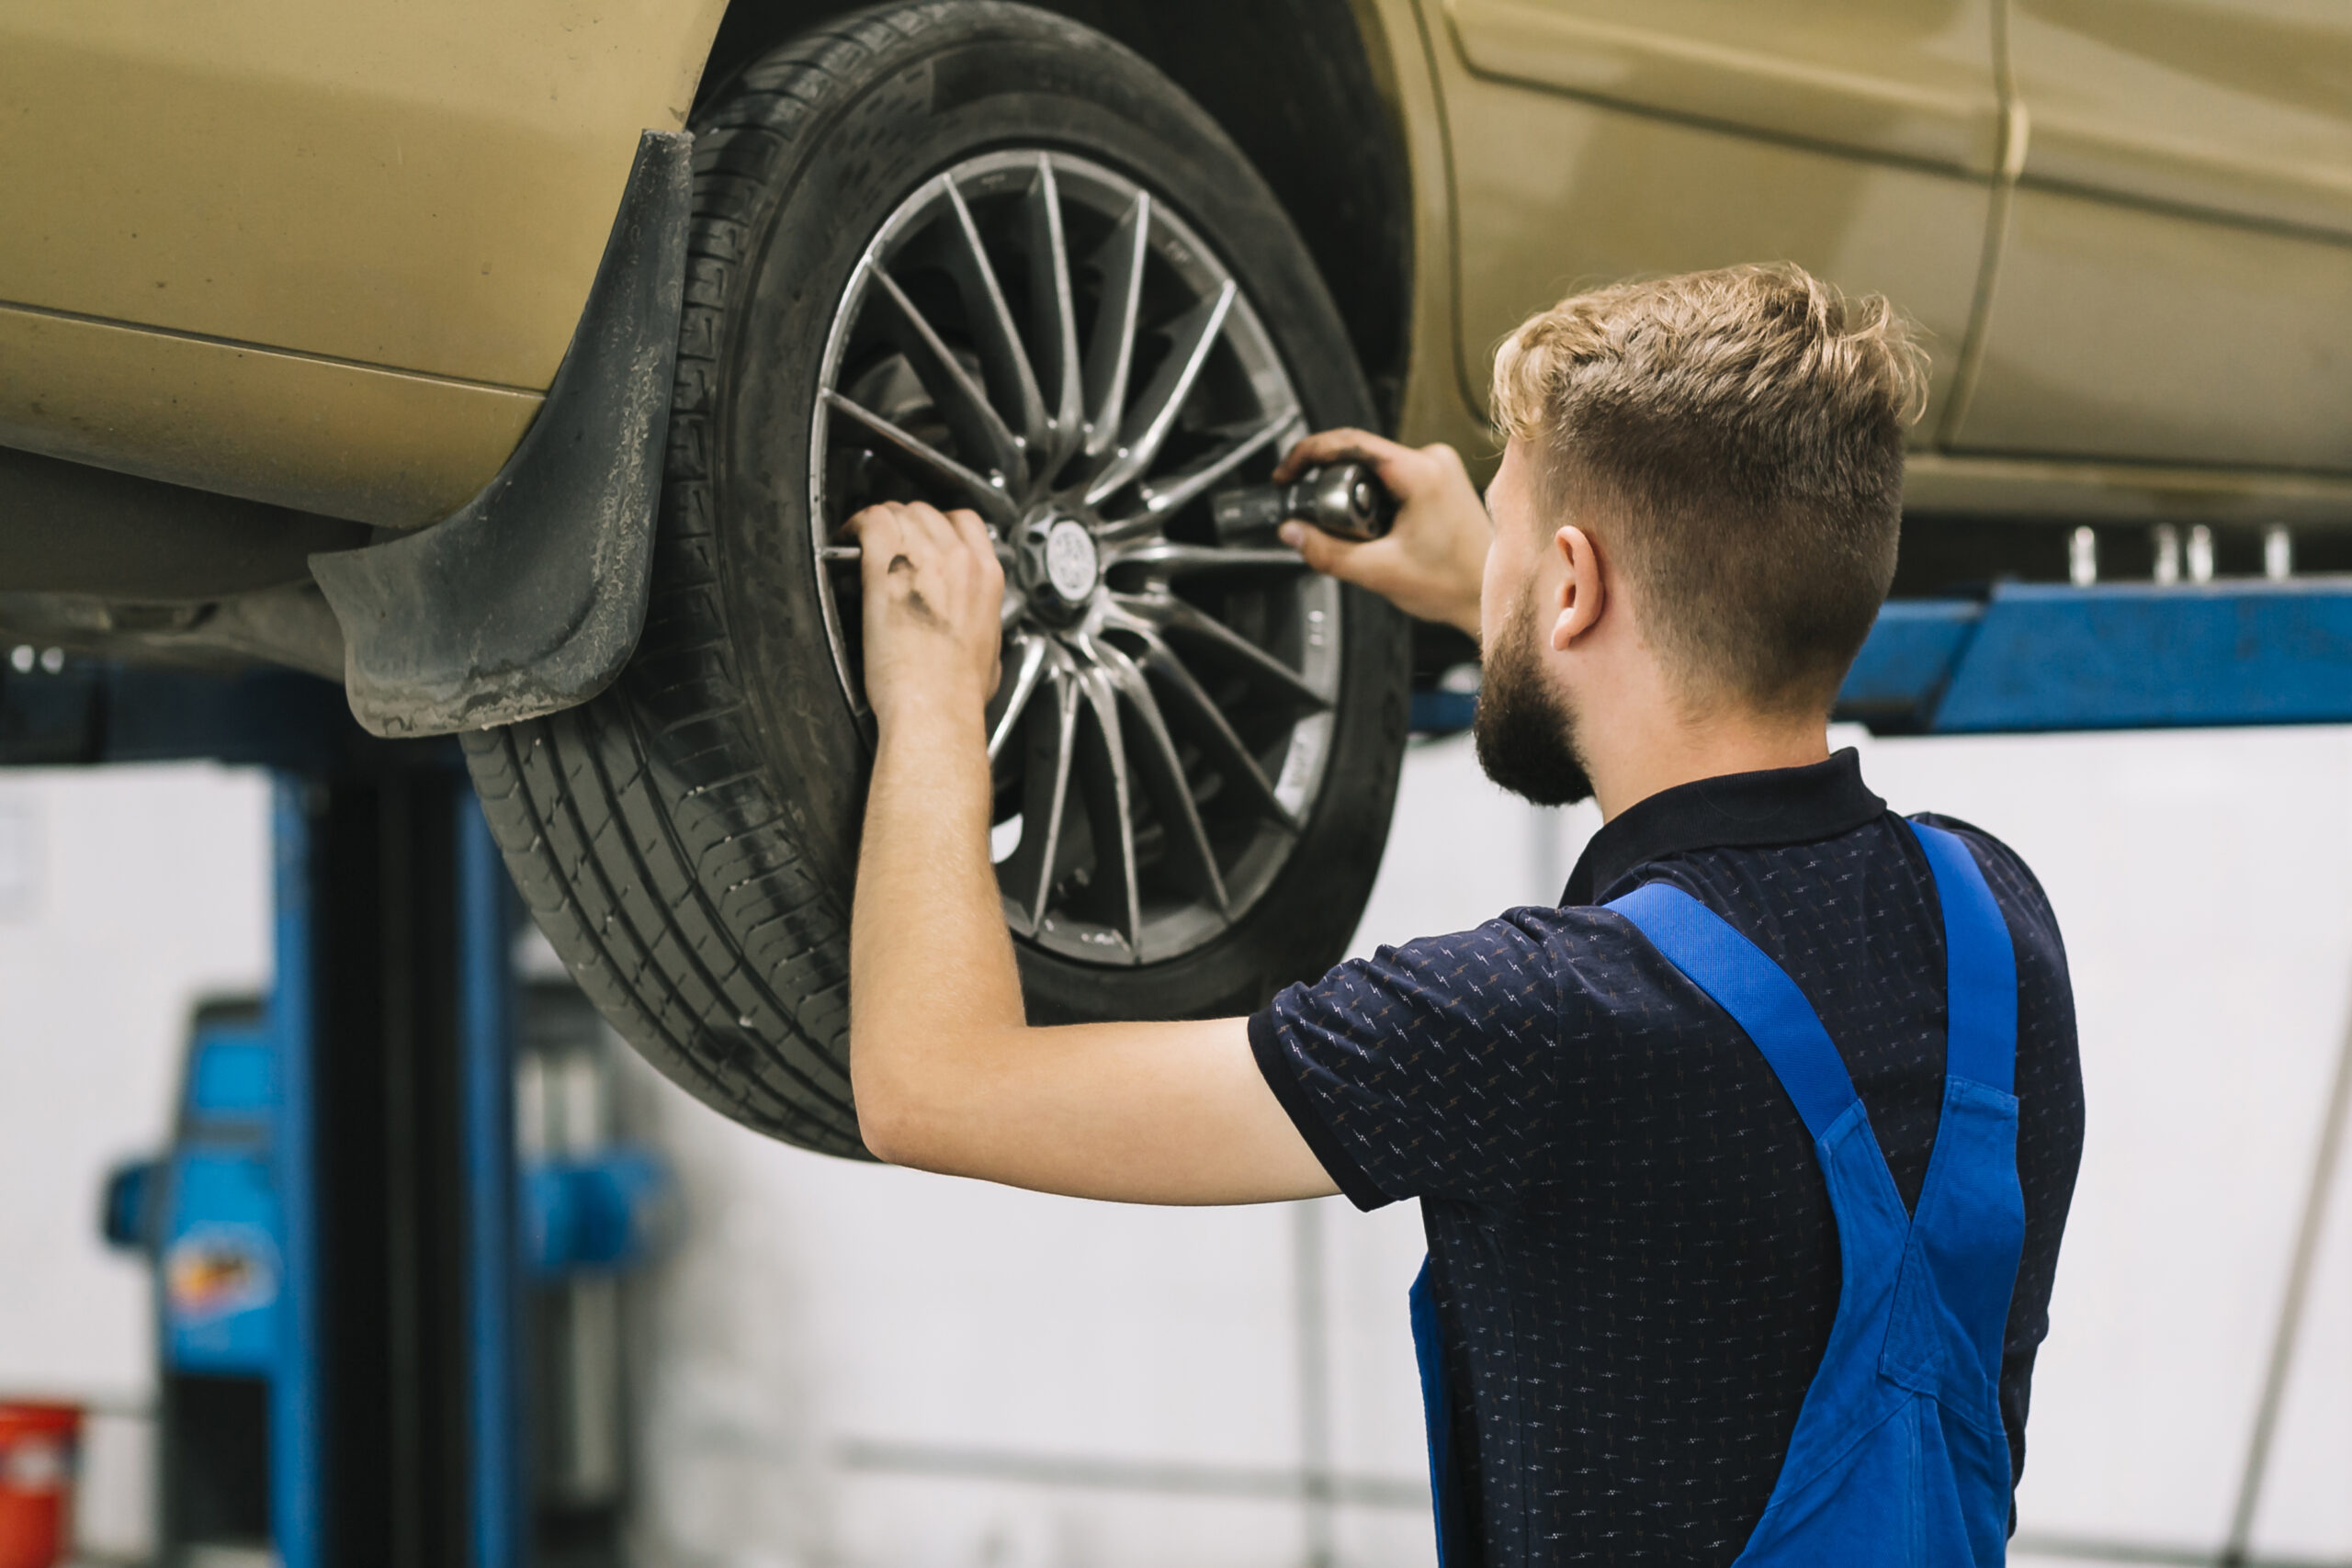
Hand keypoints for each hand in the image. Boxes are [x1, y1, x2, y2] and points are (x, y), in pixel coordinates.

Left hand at [845, 501, 1004, 735]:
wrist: (935, 706)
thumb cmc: (956, 693)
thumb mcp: (989, 651)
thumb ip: (979, 622)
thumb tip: (968, 624)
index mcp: (986, 577)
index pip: (964, 522)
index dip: (938, 524)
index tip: (922, 536)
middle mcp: (959, 560)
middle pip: (927, 512)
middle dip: (905, 522)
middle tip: (888, 542)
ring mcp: (923, 559)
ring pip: (898, 511)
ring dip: (881, 523)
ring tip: (865, 541)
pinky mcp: (887, 567)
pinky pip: (871, 521)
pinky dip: (856, 525)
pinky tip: (848, 539)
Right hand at [1272, 430, 1488, 638]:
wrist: (1488, 595)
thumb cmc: (1452, 584)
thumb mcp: (1378, 572)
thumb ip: (1327, 552)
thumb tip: (1292, 532)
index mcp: (1420, 473)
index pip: (1349, 443)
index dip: (1308, 454)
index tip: (1286, 474)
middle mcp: (1432, 461)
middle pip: (1358, 458)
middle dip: (1333, 489)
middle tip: (1325, 525)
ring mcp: (1438, 468)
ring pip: (1372, 471)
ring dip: (1355, 499)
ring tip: (1367, 539)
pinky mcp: (1438, 480)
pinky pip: (1390, 480)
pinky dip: (1374, 502)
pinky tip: (1382, 533)